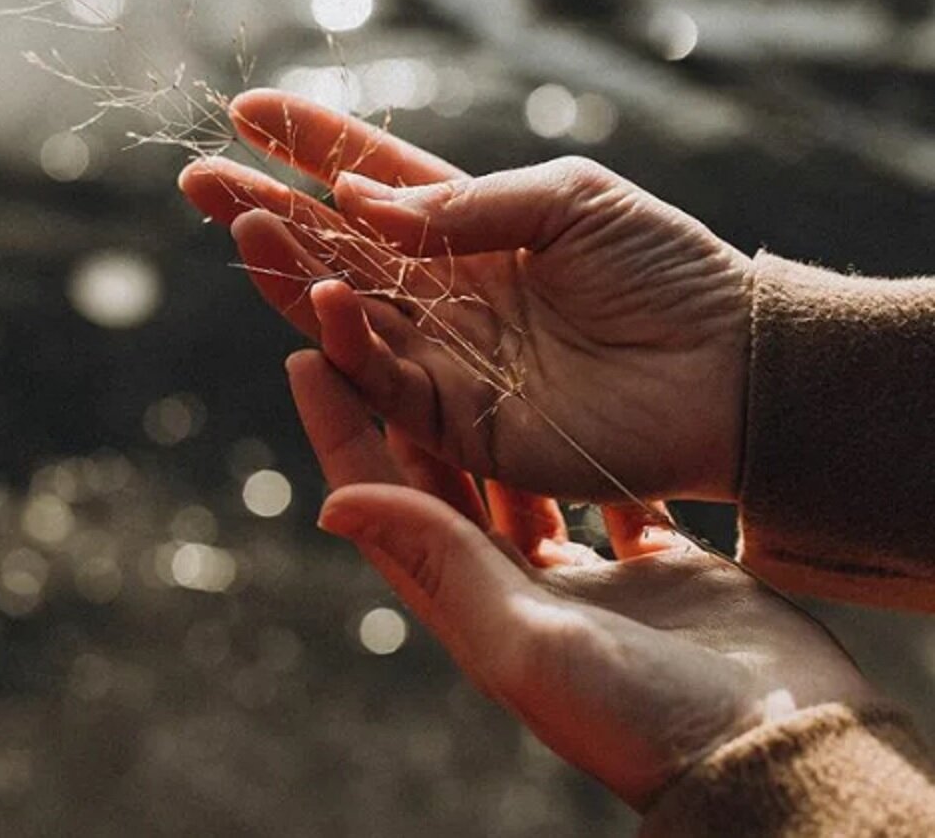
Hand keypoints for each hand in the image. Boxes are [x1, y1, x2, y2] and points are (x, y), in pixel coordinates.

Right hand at [179, 89, 751, 502]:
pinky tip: (326, 296)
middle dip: (269, 208)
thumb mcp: (573, 201)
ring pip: (347, 311)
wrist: (730, 367)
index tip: (247, 110)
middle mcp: (447, 291)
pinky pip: (387, 379)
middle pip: (338, 246)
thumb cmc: (666, 269)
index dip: (312, 144)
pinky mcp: (460, 421)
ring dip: (292, 270)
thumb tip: (363, 199)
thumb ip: (466, 203)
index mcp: (475, 227)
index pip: (374, 178)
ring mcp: (448, 356)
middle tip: (199, 177)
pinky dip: (351, 340)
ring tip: (244, 221)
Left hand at [287, 350, 875, 810]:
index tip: (305, 355)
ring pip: (520, 478)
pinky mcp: (658, 566)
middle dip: (403, 406)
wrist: (777, 751)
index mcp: (474, 609)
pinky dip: (588, 448)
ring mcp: (589, 579)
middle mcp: (519, 591)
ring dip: (488, 418)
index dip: (338, 431)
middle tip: (382, 332)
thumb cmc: (645, 717)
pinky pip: (608, 491)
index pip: (381, 504)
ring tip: (466, 346)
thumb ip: (441, 566)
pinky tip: (578, 397)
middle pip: (440, 481)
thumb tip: (334, 505)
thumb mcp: (523, 641)